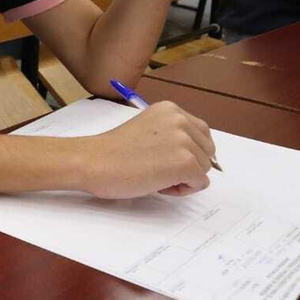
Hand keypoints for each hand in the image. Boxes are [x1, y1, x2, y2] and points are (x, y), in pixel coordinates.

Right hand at [82, 101, 215, 197]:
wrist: (92, 162)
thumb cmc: (111, 152)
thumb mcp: (147, 130)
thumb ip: (171, 135)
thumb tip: (194, 156)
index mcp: (171, 110)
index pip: (201, 134)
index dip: (187, 151)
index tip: (162, 158)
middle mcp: (181, 120)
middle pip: (207, 151)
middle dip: (188, 165)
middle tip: (156, 168)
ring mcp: (184, 141)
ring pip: (205, 168)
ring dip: (183, 178)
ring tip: (153, 175)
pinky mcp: (185, 163)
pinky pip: (200, 183)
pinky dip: (182, 190)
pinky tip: (157, 183)